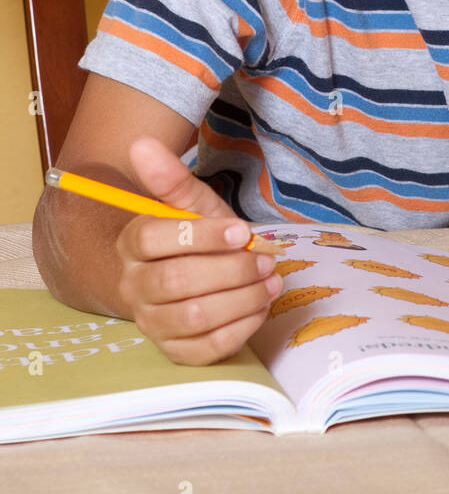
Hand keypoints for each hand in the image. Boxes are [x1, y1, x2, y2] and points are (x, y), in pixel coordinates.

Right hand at [116, 136, 280, 365]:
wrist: (193, 278)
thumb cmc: (196, 238)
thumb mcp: (191, 204)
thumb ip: (171, 178)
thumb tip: (142, 141)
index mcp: (133, 244)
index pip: (154, 238)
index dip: (203, 235)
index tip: (242, 231)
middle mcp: (134, 287)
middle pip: (177, 281)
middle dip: (232, 269)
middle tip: (266, 260)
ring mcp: (152, 323)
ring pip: (195, 316)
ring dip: (243, 298)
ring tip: (271, 280)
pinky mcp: (175, 352)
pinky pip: (208, 348)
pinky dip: (243, 326)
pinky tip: (260, 306)